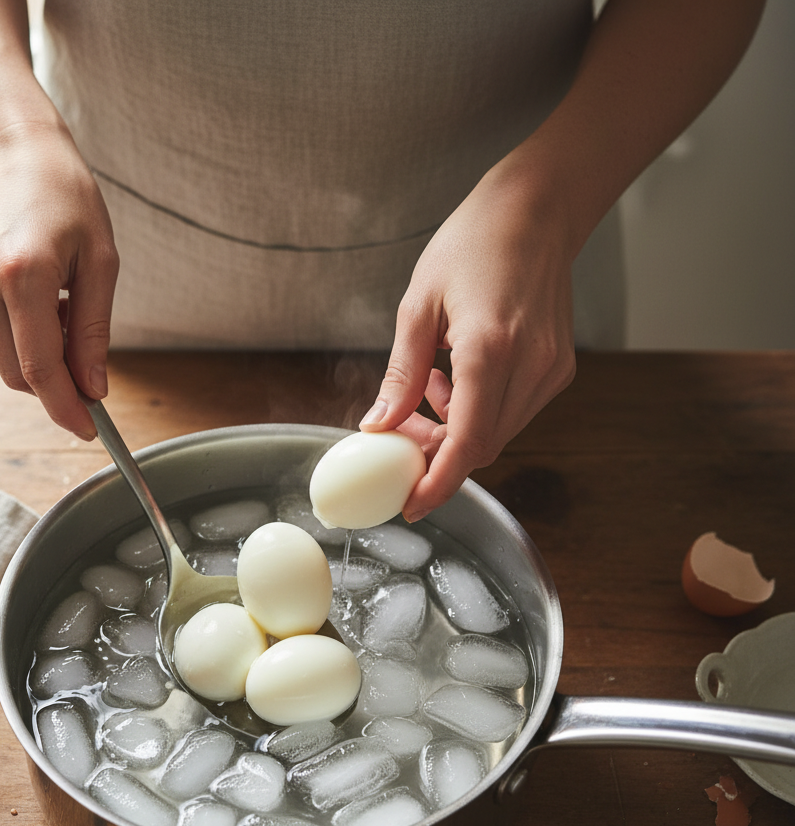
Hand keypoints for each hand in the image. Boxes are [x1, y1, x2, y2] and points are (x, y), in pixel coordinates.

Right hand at [0, 124, 118, 438]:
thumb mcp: (101, 263)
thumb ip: (93, 332)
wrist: (13, 153)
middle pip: (19, 375)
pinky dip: (20, 340)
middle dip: (58, 385)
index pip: (41, 369)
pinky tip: (37, 302)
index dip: (67, 407)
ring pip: (4, 364)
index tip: (88, 429)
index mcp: (23, 274)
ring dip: (39, 358)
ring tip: (61, 308)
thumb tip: (94, 389)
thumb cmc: (66, 199)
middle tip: (88, 359)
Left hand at [361, 167, 576, 519]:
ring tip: (430, 387)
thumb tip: (378, 426)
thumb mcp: (418, 306)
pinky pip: (513, 412)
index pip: (468, 442)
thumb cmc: (472, 243)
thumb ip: (400, 375)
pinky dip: (479, 411)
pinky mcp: (558, 368)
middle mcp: (530, 366)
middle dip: (437, 452)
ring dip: (457, 430)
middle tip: (402, 430)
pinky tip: (457, 377)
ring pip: (498, 433)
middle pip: (481, 446)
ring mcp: (550, 370)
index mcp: (490, 349)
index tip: (412, 504)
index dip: (439, 482)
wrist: (537, 210)